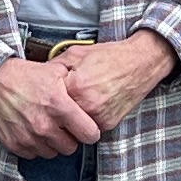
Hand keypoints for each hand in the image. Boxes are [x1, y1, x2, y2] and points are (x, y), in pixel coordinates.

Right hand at [0, 56, 100, 159]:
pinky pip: (33, 155)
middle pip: (71, 148)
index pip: (89, 134)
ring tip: (45, 129)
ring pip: (52, 153)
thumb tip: (87, 92)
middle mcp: (45, 126)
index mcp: (60, 106)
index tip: (85, 128)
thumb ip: (73, 84)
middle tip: (63, 128)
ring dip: (51, 144)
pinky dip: (34, 146)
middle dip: (70, 138)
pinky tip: (31, 132)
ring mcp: (29, 137)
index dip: (90, 131)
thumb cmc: (23, 74)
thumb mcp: (54, 71)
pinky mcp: (14, 144)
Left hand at [54, 30, 178, 131]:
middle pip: (60, 117)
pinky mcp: (108, 124)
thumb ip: (55, 66)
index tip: (46, 94)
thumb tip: (40, 75)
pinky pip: (89, 126)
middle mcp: (88, 105)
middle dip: (58, 109)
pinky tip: (89, 104)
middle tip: (59, 101)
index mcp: (76, 87)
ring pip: (73, 125)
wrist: (140, 63)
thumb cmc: (110, 56)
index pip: (49, 101)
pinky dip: (86, 118)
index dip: (47, 97)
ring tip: (77, 100)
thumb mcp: (77, 53)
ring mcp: (99, 117)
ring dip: (71, 117)